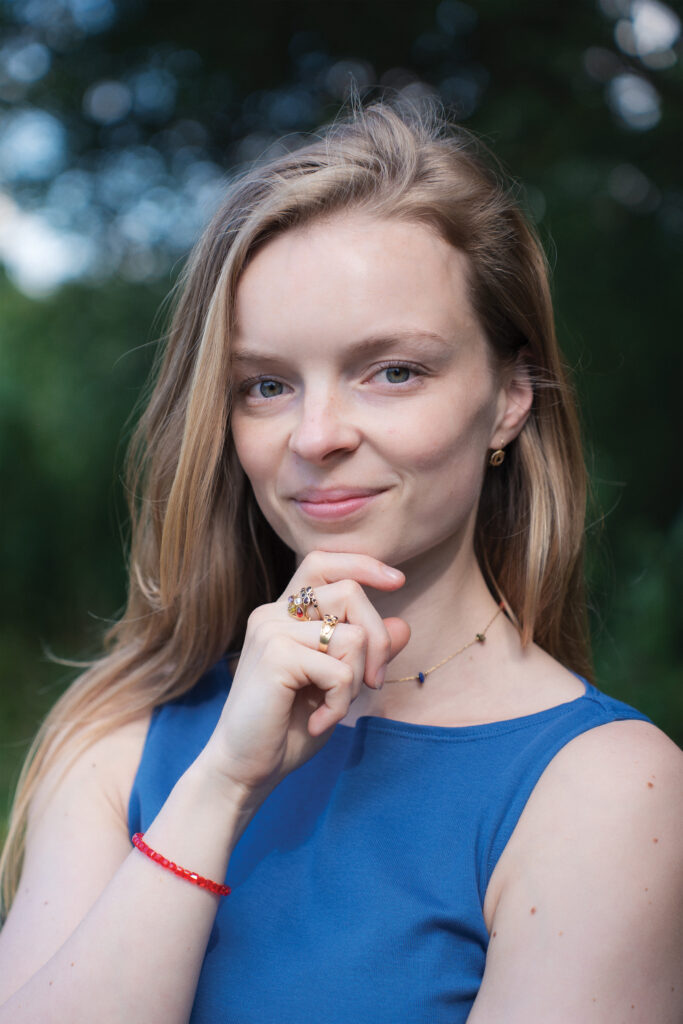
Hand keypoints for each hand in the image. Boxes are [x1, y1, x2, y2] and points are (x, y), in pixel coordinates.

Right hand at [202, 551, 409, 804]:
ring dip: (356, 682)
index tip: (397, 580)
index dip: (362, 564)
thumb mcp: (338, 686)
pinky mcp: (275, 656)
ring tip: (332, 707)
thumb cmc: (288, 728)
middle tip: (373, 684)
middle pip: (350, 593)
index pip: (322, 563)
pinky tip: (318, 722)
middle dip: (379, 641)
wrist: (244, 770)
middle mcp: (274, 613)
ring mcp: (271, 630)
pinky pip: (340, 670)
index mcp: (285, 614)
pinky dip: (341, 703)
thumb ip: (366, 653)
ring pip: (352, 635)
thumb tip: (403, 624)